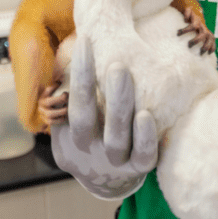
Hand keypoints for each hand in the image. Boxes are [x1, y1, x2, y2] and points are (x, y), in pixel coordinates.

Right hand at [49, 36, 157, 199]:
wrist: (104, 177)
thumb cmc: (89, 134)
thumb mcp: (72, 120)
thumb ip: (71, 92)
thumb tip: (81, 40)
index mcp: (70, 134)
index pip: (71, 102)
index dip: (78, 72)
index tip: (86, 41)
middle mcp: (88, 150)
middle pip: (86, 119)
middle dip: (92, 86)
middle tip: (109, 59)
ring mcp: (113, 162)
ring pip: (116, 138)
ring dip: (119, 106)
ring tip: (123, 74)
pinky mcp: (138, 168)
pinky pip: (142, 156)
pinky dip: (144, 138)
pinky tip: (147, 115)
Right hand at [177, 3, 215, 55]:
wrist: (191, 4)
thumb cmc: (193, 22)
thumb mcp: (198, 31)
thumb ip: (199, 40)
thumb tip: (195, 57)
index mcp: (205, 30)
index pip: (212, 38)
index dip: (211, 46)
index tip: (206, 53)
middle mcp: (202, 24)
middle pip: (204, 34)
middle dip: (198, 41)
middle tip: (189, 45)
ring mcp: (196, 17)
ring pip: (195, 25)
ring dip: (187, 30)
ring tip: (179, 34)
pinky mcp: (189, 10)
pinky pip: (188, 12)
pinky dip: (185, 16)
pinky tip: (182, 19)